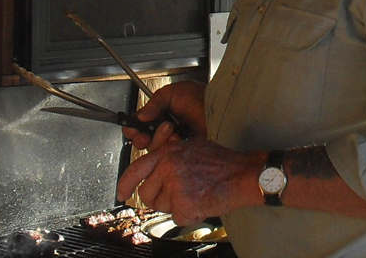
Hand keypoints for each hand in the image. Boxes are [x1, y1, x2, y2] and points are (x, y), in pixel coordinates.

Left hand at [115, 138, 255, 223]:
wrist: (244, 174)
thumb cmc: (223, 162)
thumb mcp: (192, 148)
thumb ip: (169, 158)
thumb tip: (154, 173)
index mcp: (167, 153)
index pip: (136, 169)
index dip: (125, 184)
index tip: (122, 193)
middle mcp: (167, 168)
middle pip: (146, 194)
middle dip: (159, 198)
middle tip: (179, 195)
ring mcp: (175, 186)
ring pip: (162, 207)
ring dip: (177, 206)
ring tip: (197, 193)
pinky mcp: (183, 203)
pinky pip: (177, 217)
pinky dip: (190, 214)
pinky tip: (203, 202)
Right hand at [124, 81, 206, 149]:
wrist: (219, 109)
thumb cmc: (201, 97)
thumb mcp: (172, 93)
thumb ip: (153, 103)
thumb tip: (140, 116)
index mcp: (162, 115)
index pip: (139, 127)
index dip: (133, 129)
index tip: (133, 129)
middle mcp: (167, 130)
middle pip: (143, 142)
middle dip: (142, 137)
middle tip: (146, 134)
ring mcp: (175, 143)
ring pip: (154, 151)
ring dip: (159, 139)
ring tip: (171, 128)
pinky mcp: (183, 153)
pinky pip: (168, 157)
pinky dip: (171, 146)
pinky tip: (179, 138)